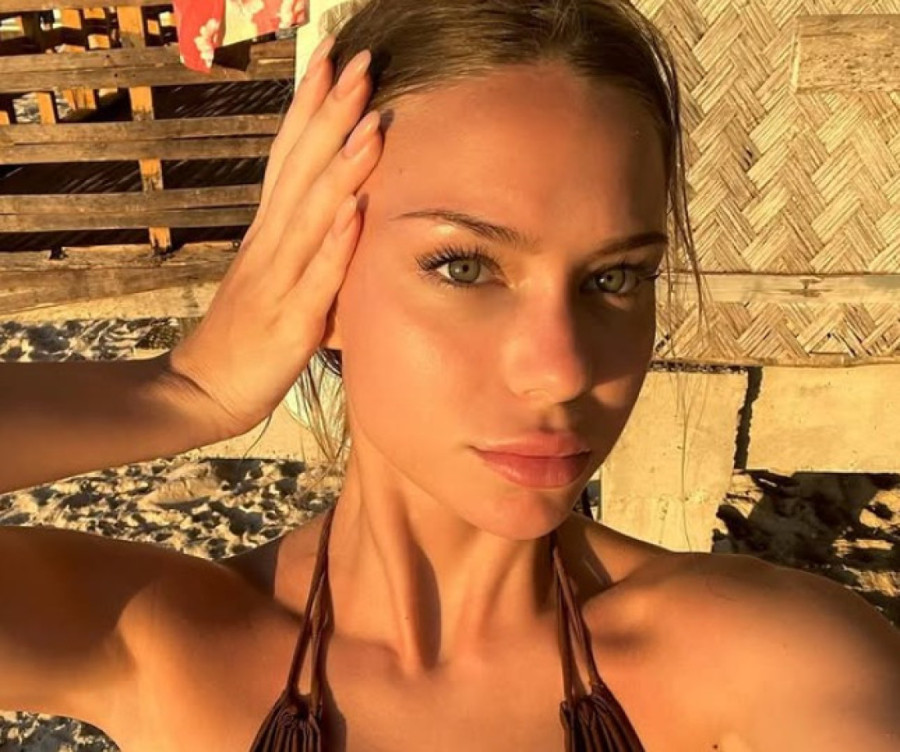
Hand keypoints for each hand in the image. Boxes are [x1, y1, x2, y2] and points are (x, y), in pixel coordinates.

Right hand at [166, 41, 381, 438]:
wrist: (201, 389)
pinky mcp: (289, 321)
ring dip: (340, 169)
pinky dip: (335, 245)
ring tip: (370, 124)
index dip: (309, 108)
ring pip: (310, 215)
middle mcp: (270, 246)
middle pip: (299, 169)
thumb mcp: (275, 280)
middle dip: (330, 115)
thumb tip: (345, 217)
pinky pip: (316, 279)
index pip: (288, 157)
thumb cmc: (246, 334)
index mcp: (268, 234)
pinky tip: (356, 214)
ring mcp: (277, 281)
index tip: (332, 62)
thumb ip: (304, 247)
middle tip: (359, 65)